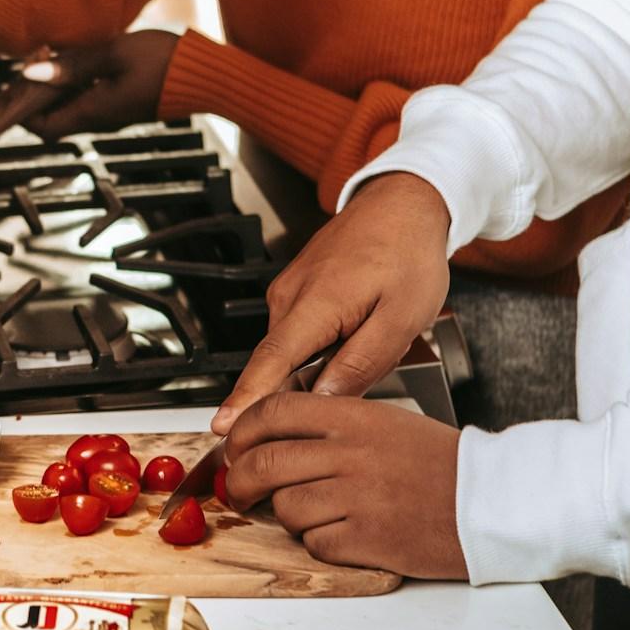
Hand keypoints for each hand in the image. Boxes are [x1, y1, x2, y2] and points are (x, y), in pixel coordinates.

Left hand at [20, 31, 178, 138]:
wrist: (206, 75)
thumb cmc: (163, 63)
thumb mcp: (114, 54)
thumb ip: (72, 64)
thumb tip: (31, 72)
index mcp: (94, 112)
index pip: (42, 128)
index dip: (24, 108)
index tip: (25, 76)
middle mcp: (100, 120)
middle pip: (53, 118)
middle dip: (38, 90)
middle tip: (42, 56)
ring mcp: (112, 113)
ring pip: (70, 106)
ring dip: (57, 83)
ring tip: (59, 52)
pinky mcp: (122, 104)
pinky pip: (88, 98)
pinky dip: (75, 81)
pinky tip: (81, 58)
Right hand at [212, 173, 451, 430]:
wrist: (402, 204)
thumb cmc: (407, 253)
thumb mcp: (401, 319)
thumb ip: (360, 364)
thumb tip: (323, 399)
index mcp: (316, 303)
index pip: (271, 362)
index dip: (247, 398)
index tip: (222, 426)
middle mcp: (291, 296)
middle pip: (281, 364)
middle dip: (305, 389)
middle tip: (356, 378)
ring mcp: (291, 290)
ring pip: (295, 351)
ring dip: (322, 364)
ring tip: (371, 341)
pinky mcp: (297, 290)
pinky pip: (302, 334)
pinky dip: (323, 346)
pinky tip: (358, 331)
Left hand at [224, 393, 466, 578]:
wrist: (489, 501)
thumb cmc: (439, 464)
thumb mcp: (383, 422)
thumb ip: (329, 426)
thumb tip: (270, 437)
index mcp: (353, 417)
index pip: (274, 412)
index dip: (242, 431)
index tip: (234, 446)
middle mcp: (350, 453)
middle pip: (264, 463)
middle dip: (241, 481)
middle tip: (240, 490)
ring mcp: (357, 497)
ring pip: (286, 507)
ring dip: (289, 515)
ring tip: (317, 512)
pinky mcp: (366, 540)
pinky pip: (314, 542)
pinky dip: (320, 542)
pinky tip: (344, 532)